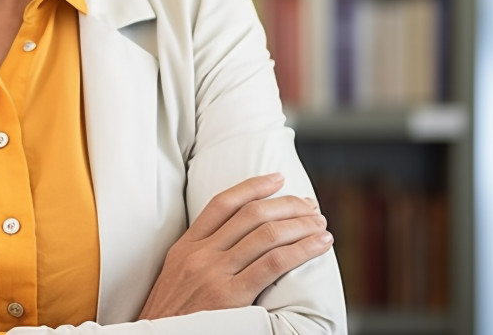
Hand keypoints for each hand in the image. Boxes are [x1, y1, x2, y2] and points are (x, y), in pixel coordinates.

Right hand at [139, 173, 332, 319]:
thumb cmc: (172, 314)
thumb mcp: (176, 274)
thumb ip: (200, 255)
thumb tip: (235, 241)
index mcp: (186, 246)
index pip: (223, 203)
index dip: (253, 186)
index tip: (277, 178)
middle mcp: (201, 254)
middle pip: (250, 215)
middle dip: (286, 205)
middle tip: (310, 206)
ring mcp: (215, 274)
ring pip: (266, 235)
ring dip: (301, 226)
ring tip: (321, 225)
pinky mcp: (231, 296)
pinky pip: (273, 264)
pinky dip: (302, 250)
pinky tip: (320, 245)